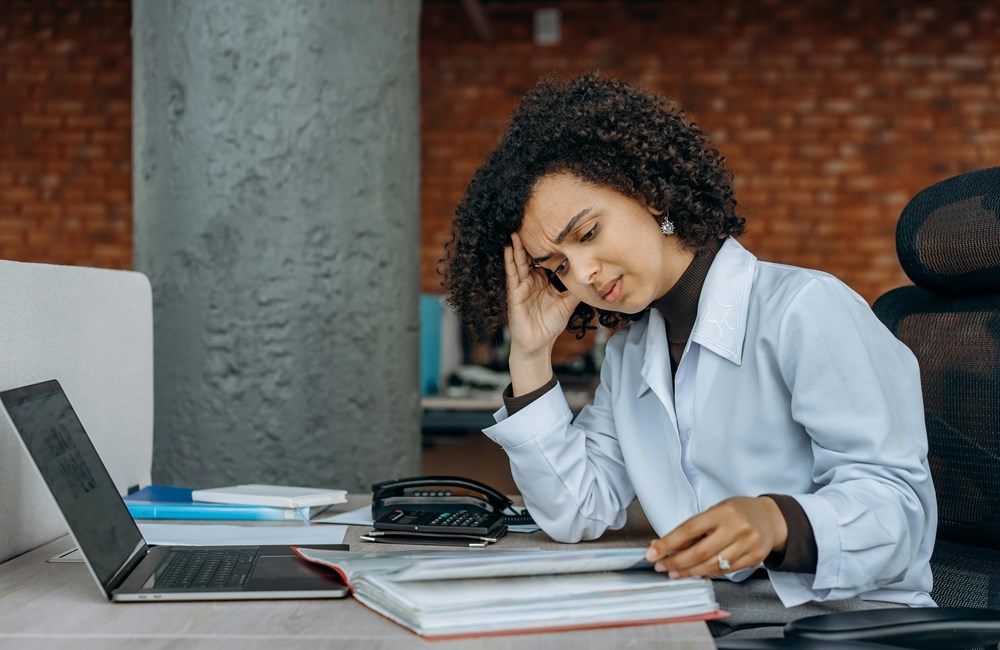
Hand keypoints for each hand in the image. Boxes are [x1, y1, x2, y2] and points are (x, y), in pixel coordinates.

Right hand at [504, 232, 579, 391]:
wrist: (539, 345)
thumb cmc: (551, 325)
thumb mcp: (569, 302)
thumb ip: (577, 288)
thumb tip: (594, 277)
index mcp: (543, 281)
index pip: (544, 259)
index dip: (547, 245)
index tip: (551, 228)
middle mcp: (531, 281)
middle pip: (530, 257)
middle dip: (530, 241)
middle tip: (531, 221)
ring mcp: (521, 286)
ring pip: (519, 262)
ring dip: (517, 247)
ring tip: (516, 230)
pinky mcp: (515, 294)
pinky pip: (512, 275)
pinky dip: (510, 261)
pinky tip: (509, 249)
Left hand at [645, 496, 787, 578]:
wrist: (771, 519)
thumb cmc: (738, 512)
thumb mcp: (716, 511)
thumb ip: (694, 528)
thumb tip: (663, 545)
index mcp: (723, 512)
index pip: (689, 529)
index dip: (668, 543)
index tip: (652, 553)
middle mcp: (736, 528)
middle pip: (700, 552)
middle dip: (676, 562)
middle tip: (661, 566)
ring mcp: (747, 545)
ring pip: (712, 566)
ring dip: (689, 572)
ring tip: (674, 573)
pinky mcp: (754, 559)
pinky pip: (725, 571)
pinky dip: (707, 573)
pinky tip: (696, 573)